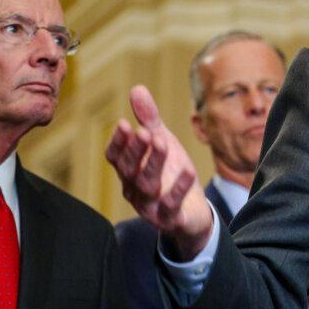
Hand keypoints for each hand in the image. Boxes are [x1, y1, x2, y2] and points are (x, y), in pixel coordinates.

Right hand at [105, 85, 211, 259]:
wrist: (193, 213)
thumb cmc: (172, 175)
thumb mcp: (163, 143)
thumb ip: (149, 120)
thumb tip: (137, 88)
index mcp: (130, 171)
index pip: (115, 158)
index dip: (118, 143)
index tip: (123, 123)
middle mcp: (134, 190)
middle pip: (129, 170)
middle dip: (136, 150)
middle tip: (144, 131)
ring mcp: (151, 206)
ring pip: (147, 185)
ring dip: (153, 163)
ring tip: (162, 142)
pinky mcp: (170, 219)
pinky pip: (171, 205)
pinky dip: (179, 188)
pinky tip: (189, 170)